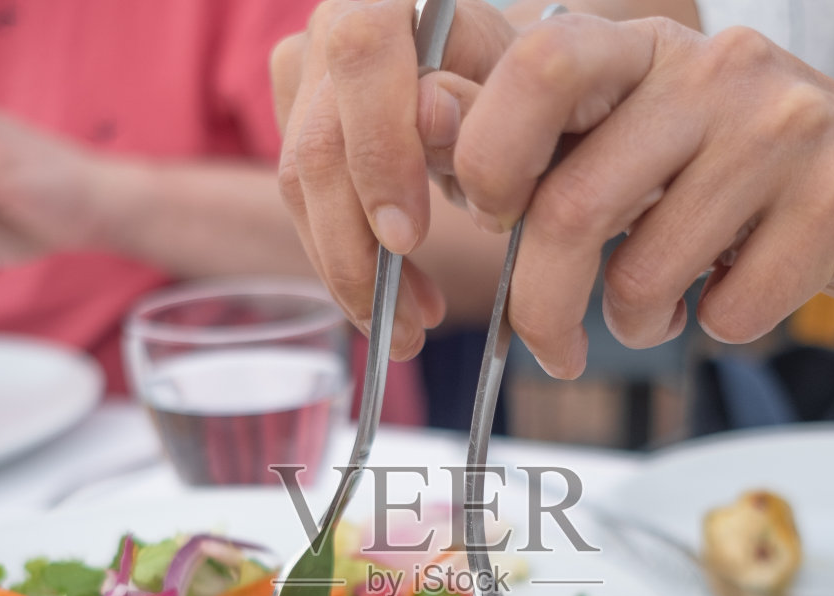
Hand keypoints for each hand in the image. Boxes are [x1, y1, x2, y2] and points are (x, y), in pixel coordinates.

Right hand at [271, 0, 519, 361]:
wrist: (515, 90)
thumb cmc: (536, 96)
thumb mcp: (533, 104)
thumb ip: (486, 105)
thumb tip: (429, 112)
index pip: (363, 56)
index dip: (377, 150)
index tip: (407, 240)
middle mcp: (338, 23)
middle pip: (316, 143)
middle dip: (357, 251)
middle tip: (410, 323)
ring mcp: (307, 71)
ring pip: (298, 184)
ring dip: (352, 272)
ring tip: (411, 328)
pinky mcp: (297, 118)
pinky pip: (302, 203)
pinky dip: (345, 261)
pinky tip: (392, 299)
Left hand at [440, 18, 833, 375]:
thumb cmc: (733, 164)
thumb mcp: (634, 129)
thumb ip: (537, 138)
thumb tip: (418, 121)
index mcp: (642, 48)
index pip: (538, 68)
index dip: (490, 157)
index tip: (494, 217)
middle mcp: (713, 70)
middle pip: (571, 208)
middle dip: (541, 305)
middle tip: (552, 345)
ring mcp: (784, 128)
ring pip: (644, 273)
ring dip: (633, 323)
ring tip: (659, 305)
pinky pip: (728, 311)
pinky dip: (711, 328)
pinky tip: (730, 294)